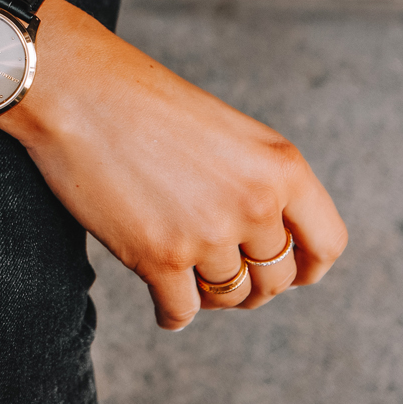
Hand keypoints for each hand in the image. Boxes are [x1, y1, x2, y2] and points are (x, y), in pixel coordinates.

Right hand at [0, 0, 348, 331]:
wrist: (75, 89)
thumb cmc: (140, 103)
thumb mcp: (227, 134)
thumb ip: (257, 183)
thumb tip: (263, 249)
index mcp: (281, 165)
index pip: (327, 243)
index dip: (308, 267)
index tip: (290, 272)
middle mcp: (255, 202)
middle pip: (276, 278)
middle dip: (251, 284)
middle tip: (222, 274)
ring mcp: (208, 233)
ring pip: (229, 296)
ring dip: (208, 294)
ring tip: (184, 276)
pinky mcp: (159, 256)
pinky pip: (181, 313)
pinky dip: (171, 314)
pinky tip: (161, 302)